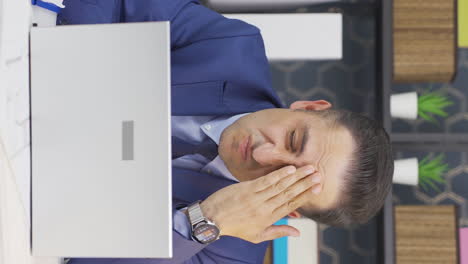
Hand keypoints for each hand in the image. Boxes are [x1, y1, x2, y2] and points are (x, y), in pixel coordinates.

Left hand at [200, 165, 320, 243]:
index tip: (317, 188)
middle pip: (289, 194)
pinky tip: (290, 169)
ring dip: (296, 176)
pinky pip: (266, 180)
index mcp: (269, 219)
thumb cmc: (235, 227)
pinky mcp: (247, 188)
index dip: (306, 196)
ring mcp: (256, 197)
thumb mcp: (258, 236)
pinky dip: (278, 174)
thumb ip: (279, 231)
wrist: (212, 219)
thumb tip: (298, 232)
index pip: (292, 206)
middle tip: (319, 175)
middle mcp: (265, 207)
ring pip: (280, 186)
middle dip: (305, 184)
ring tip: (309, 168)